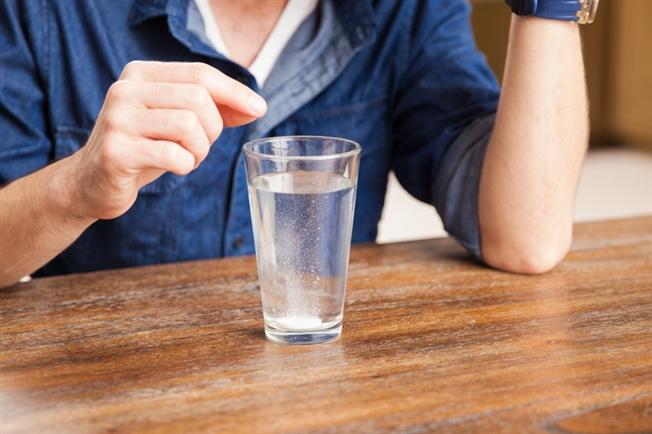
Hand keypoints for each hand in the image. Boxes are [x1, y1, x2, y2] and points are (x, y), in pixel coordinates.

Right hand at [66, 61, 266, 219]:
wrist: (92, 182)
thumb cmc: (143, 149)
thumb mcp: (175, 122)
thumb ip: (212, 109)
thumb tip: (256, 106)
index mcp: (140, 74)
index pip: (200, 73)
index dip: (235, 92)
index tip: (259, 109)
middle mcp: (125, 90)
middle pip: (198, 99)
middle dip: (213, 128)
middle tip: (201, 146)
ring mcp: (118, 120)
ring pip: (188, 125)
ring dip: (200, 150)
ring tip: (189, 158)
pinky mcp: (117, 152)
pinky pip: (174, 155)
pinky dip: (186, 165)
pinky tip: (176, 168)